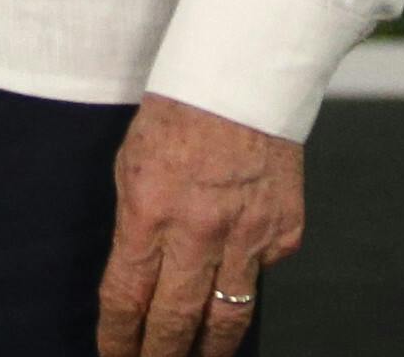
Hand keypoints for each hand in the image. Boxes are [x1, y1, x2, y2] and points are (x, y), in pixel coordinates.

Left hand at [95, 92, 302, 355]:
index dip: (118, 339)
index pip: (127, 299)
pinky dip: (248, 283)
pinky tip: (236, 284)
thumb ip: (137, 228)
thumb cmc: (179, 112)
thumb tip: (140, 283)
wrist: (244, 74)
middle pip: (176, 322)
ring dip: (209, 349)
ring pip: (228, 318)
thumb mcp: (132, 166)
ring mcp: (248, 235)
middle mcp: (199, 231)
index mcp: (149, 212)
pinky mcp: (284, 231)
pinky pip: (263, 275)